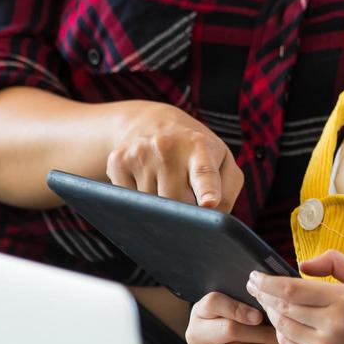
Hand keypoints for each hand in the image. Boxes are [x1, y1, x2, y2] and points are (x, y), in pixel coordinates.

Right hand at [105, 101, 243, 209]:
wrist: (153, 123)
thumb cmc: (196, 151)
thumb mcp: (222, 161)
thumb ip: (226, 191)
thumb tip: (212, 220)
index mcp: (200, 147)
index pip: (203, 171)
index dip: (207, 189)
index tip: (210, 202)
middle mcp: (168, 147)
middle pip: (175, 202)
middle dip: (184, 211)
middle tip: (188, 196)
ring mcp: (140, 153)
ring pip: (150, 207)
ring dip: (161, 207)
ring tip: (166, 183)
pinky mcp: (117, 162)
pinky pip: (129, 202)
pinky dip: (139, 202)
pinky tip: (147, 182)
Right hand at [185, 292, 283, 343]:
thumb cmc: (244, 326)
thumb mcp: (243, 310)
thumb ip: (250, 303)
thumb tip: (269, 305)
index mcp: (201, 312)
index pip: (212, 302)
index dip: (238, 308)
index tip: (259, 316)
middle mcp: (195, 336)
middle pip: (229, 330)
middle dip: (260, 332)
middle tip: (278, 334)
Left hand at [247, 250, 343, 343]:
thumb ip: (335, 262)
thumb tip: (301, 266)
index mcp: (343, 300)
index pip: (292, 290)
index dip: (268, 282)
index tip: (254, 275)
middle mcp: (331, 326)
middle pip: (283, 308)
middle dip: (263, 295)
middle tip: (253, 285)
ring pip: (282, 327)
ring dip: (270, 313)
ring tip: (265, 301)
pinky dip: (281, 332)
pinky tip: (281, 322)